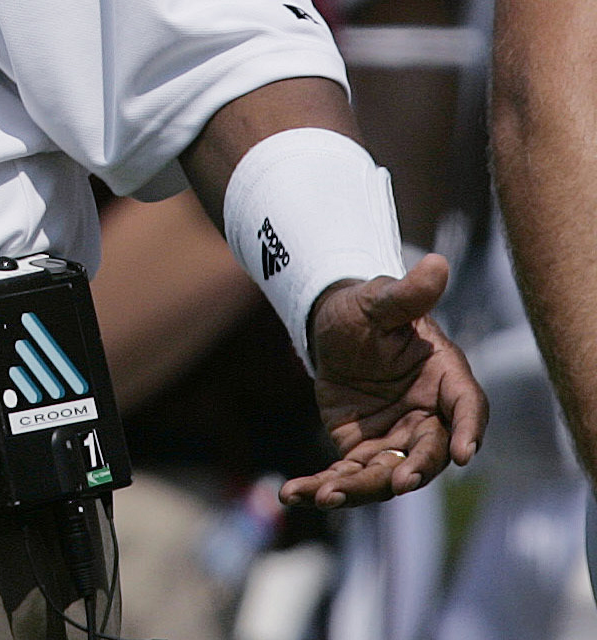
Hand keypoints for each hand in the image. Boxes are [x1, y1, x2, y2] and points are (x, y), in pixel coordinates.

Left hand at [280, 254, 486, 507]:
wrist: (330, 328)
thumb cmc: (363, 310)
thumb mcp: (380, 302)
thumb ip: (407, 294)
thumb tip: (437, 264)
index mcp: (444, 378)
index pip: (467, 408)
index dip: (468, 430)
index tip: (465, 454)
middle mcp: (428, 415)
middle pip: (428, 452)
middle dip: (413, 471)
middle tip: (394, 483)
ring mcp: (396, 437)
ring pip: (385, 473)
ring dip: (356, 489)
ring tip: (323, 496)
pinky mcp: (362, 449)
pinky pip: (347, 474)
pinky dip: (322, 486)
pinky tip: (293, 493)